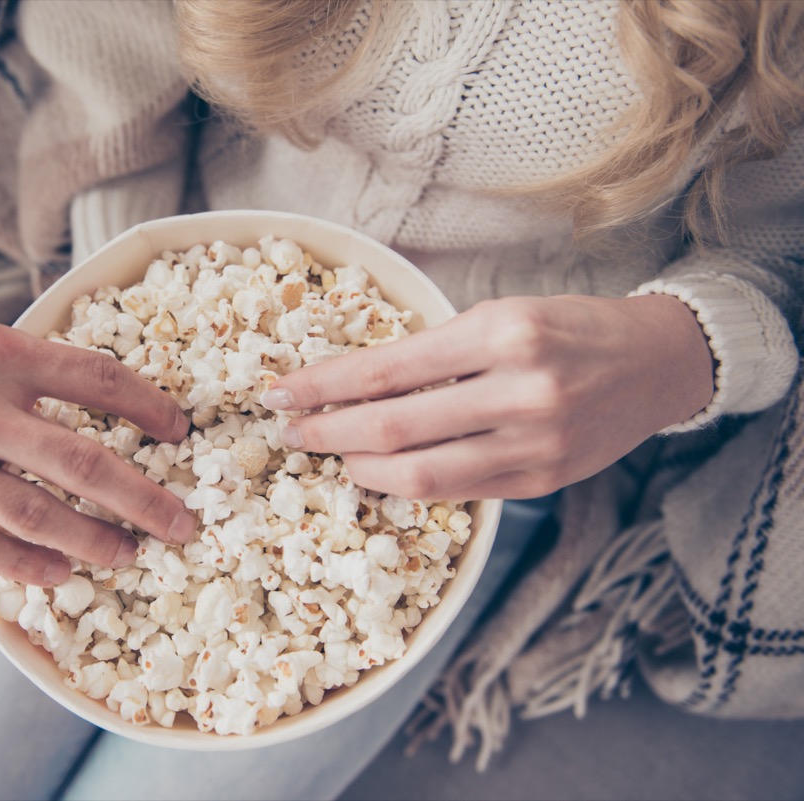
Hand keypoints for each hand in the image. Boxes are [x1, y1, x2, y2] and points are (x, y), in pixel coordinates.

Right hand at [0, 250, 193, 584]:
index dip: (147, 406)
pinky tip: (56, 573)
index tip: (179, 428)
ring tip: (129, 554)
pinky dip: (21, 564)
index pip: (93, 380)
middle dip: (144, 496)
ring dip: (92, 540)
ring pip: (33, 513)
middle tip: (183, 521)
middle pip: (80, 461)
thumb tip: (63, 375)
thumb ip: (2, 352)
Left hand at [262, 294, 714, 499]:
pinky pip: (454, 493)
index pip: (386, 368)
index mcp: (501, 333)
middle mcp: (518, 390)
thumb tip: (354, 384)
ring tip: (330, 457)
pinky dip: (406, 487)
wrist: (656, 363)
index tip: (280, 392)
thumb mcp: (501, 316)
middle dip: (325, 432)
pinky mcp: (541, 481)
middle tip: (288, 430)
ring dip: (358, 469)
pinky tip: (378, 476)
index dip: (322, 385)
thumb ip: (435, 352)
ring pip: (418, 475)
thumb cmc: (570, 328)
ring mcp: (533, 443)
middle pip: (391, 427)